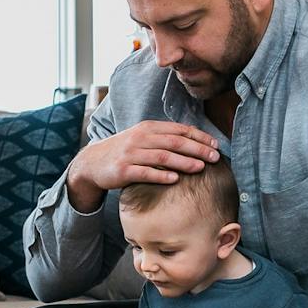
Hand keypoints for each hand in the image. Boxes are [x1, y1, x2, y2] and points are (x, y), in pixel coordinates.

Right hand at [67, 121, 221, 211]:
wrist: (93, 163)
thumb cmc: (124, 151)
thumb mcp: (143, 139)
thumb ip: (165, 138)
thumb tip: (195, 141)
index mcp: (148, 128)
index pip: (179, 130)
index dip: (199, 137)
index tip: (215, 145)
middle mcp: (140, 138)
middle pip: (174, 142)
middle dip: (197, 149)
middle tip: (215, 157)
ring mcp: (131, 154)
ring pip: (162, 156)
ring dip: (183, 161)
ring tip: (200, 167)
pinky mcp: (123, 170)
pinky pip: (145, 173)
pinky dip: (161, 175)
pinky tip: (175, 179)